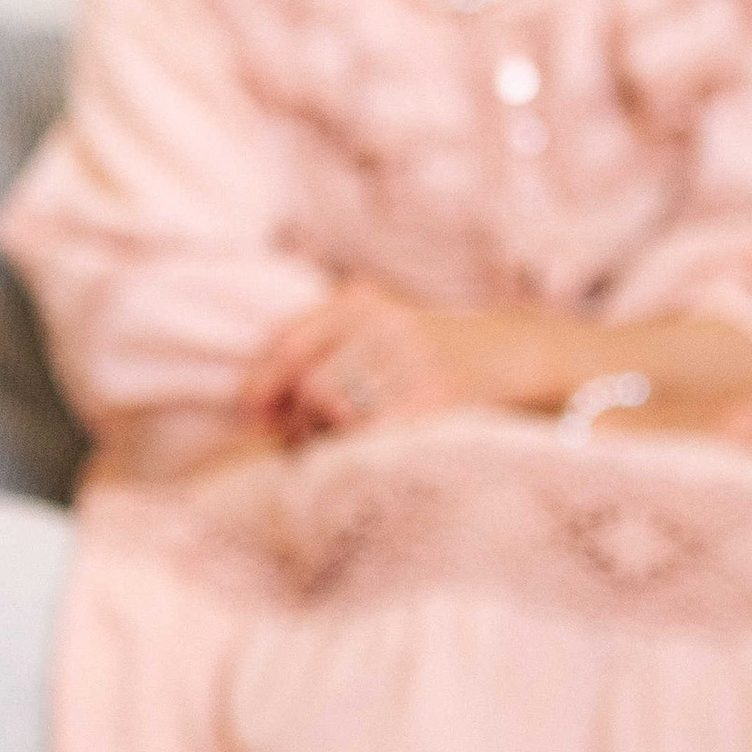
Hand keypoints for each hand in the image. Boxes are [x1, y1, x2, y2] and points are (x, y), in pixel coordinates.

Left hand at [239, 281, 482, 442]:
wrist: (501, 351)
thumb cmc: (415, 351)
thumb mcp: (369, 329)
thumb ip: (316, 350)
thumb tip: (253, 408)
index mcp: (359, 302)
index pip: (289, 343)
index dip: (260, 383)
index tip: (250, 412)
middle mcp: (385, 324)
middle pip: (310, 385)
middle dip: (298, 418)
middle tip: (303, 434)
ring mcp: (413, 360)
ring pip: (338, 411)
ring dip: (327, 436)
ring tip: (337, 438)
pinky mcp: (437, 397)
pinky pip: (372, 433)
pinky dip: (356, 448)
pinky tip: (362, 448)